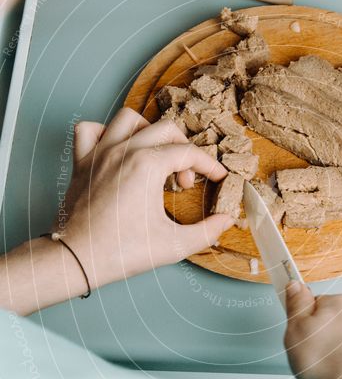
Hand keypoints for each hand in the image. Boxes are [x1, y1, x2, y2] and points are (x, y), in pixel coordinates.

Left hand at [53, 108, 233, 289]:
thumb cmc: (122, 253)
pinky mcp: (82, 162)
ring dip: (149, 132)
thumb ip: (207, 231)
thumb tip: (227, 220)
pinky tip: (118, 150)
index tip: (218, 179)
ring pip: (129, 119)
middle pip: (166, 130)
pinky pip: (90, 130)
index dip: (210, 166)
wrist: (77, 259)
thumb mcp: (174, 245)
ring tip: (156, 156)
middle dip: (184, 152)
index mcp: (147, 165)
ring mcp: (100, 153)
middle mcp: (123, 151)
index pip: (189, 153)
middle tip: (184, 182)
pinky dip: (105, 132)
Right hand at [284, 282, 341, 378]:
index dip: (300, 333)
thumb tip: (295, 286)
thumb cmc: (334, 361)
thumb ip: (295, 305)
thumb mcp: (297, 328)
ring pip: (338, 374)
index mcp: (341, 307)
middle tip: (310, 374)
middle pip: (326, 348)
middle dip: (314, 369)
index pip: (314, 312)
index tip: (297, 344)